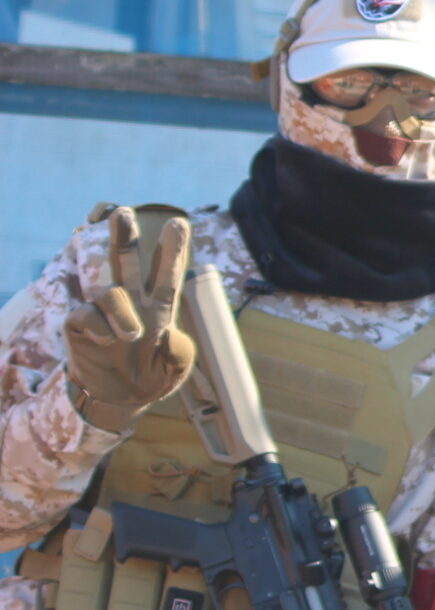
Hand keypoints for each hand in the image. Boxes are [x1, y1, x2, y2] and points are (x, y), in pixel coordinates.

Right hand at [63, 208, 194, 432]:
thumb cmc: (154, 376)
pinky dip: (100, 328)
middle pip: (128, 263)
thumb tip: (171, 335)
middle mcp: (132, 302)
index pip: (167, 275)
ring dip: (122, 313)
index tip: (179, 223)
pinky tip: (107, 342)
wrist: (122, 398)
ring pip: (110, 292)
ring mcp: (104, 312)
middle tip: (124, 211)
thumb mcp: (176, 370)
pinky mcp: (80, 324)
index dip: (173, 251)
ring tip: (131, 336)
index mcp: (160, 307)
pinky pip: (87, 315)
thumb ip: (180, 354)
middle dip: (125, 237)